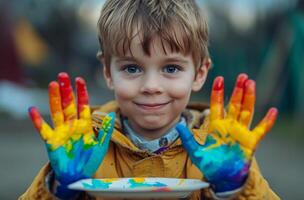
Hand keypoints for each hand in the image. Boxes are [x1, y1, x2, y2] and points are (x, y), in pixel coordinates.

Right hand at [28, 73, 114, 187]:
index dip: (81, 92)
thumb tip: (112, 114)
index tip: (80, 79)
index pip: (83, 105)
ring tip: (53, 85)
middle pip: (68, 104)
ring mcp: (61, 131)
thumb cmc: (90, 159)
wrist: (78, 174)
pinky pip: (43, 129)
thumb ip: (106, 130)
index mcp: (84, 124)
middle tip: (63, 75)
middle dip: (66, 90)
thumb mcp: (101, 145)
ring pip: (57, 111)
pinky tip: (32, 110)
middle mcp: (72, 124)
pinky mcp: (51, 141)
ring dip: (54, 99)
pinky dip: (37, 120)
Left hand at [176, 73, 277, 192]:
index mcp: (216, 126)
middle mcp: (229, 126)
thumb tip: (179, 126)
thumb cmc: (209, 166)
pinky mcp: (250, 142)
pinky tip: (273, 111)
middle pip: (235, 104)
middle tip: (242, 76)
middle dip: (238, 90)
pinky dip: (267, 121)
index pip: (217, 105)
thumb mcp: (196, 152)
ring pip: (247, 111)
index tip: (219, 79)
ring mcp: (241, 133)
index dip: (218, 93)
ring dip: (249, 98)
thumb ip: (188, 139)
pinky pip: (261, 130)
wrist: (222, 178)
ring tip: (251, 83)